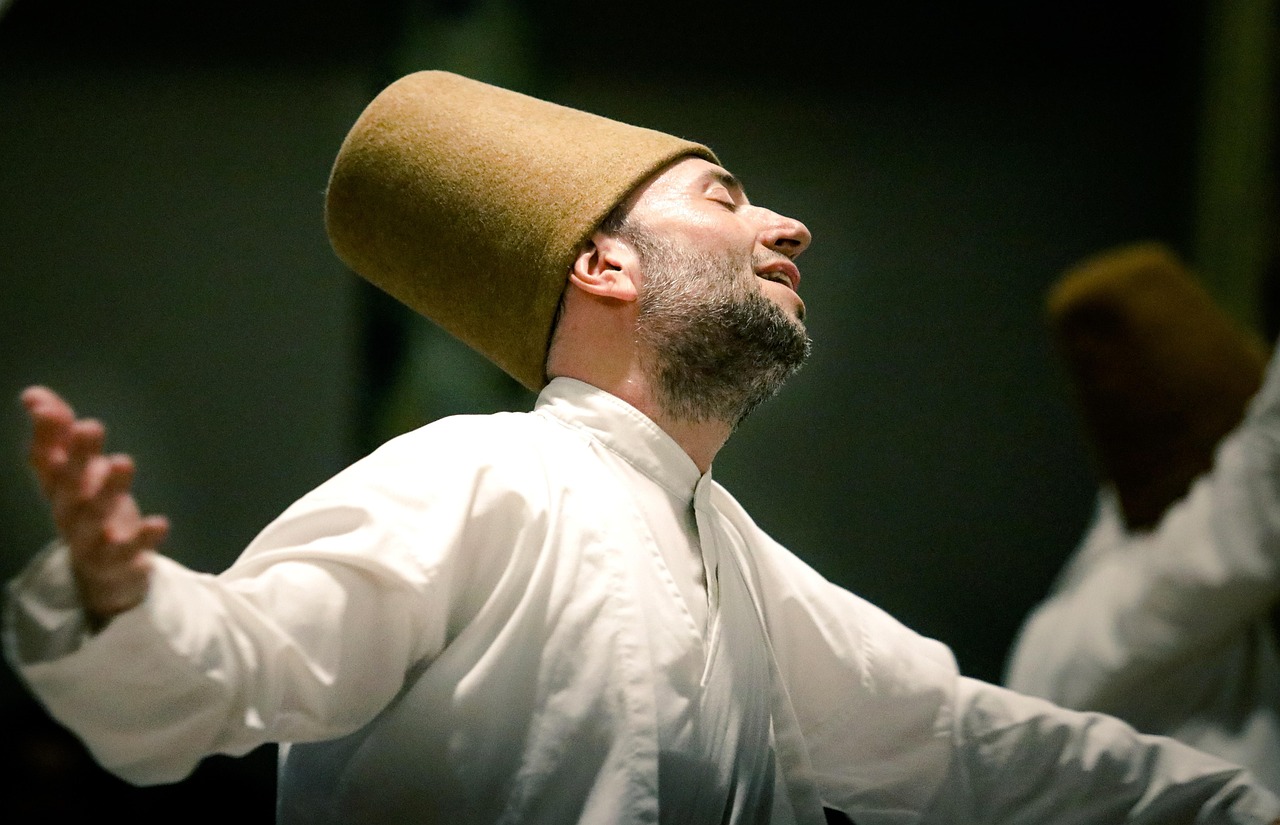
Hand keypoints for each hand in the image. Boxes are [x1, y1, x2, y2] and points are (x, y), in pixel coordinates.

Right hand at [22, 386, 168, 628]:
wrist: (106, 572)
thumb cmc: (90, 509)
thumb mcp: (78, 472)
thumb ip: (60, 435)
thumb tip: (35, 395)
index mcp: (58, 488)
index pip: (44, 460)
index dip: (45, 434)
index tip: (47, 407)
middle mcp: (68, 511)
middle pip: (68, 484)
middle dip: (78, 455)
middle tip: (92, 426)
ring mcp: (90, 540)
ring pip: (94, 515)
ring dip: (108, 488)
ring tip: (124, 462)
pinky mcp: (116, 563)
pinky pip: (127, 552)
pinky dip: (142, 539)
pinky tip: (160, 523)